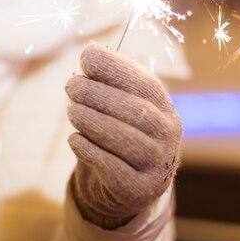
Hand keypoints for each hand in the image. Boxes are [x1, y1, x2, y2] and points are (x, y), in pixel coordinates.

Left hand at [65, 43, 181, 228]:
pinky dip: (90, 151)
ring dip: (94, 121)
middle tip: (71, 86)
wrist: (123, 187)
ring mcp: (156, 165)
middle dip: (100, 94)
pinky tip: (74, 139)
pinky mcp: (138, 189)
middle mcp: (168, 136)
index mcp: (164, 109)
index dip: (116, 69)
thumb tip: (90, 51)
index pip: (145, 85)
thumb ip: (106, 81)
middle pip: (137, 112)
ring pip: (127, 139)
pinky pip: (113, 168)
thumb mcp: (115, 106)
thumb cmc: (117, 135)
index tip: (86, 58)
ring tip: (71, 111)